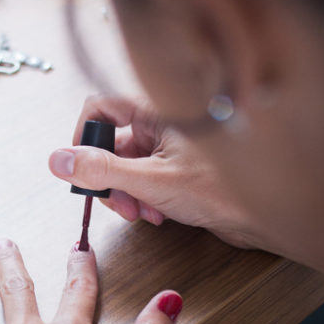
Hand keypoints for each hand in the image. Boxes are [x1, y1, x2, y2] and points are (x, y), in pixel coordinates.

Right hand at [49, 93, 257, 247]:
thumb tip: (59, 160)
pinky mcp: (176, 170)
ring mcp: (169, 148)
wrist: (264, 216)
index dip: (83, 135)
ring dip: (126, 193)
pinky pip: (143, 180)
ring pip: (125, 167)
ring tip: (142, 213)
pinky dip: (142, 199)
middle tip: (118, 203)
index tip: (78, 165)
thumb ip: (101, 171)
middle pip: (110, 143)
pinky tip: (157, 215)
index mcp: (157, 111)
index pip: (100, 106)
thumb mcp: (150, 181)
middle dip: (108, 177)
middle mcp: (161, 124)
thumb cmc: (223, 190)